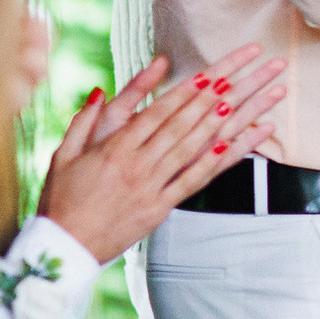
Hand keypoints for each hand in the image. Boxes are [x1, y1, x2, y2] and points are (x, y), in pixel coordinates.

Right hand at [37, 47, 288, 264]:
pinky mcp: (162, 207)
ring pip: (199, 146)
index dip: (189, 89)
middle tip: (250, 69)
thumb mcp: (65, 154)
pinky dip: (223, 158)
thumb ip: (85, 120)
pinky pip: (198, 179)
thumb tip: (101, 89)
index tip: (215, 69)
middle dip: (221, 91)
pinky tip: (245, 139)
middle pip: (187, 122)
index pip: (159, 111)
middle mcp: (139, 164)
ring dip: (232, 118)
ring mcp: (153, 187)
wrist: (63, 248)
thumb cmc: (61, 199)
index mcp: (115, 148)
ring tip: (258, 95)